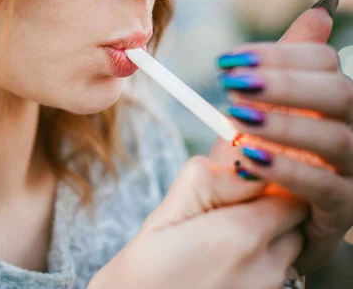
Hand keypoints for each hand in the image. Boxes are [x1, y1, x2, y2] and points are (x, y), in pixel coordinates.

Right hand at [88, 157, 307, 288]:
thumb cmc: (143, 271)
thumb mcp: (167, 212)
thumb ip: (210, 179)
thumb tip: (243, 162)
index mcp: (241, 236)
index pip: (290, 194)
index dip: (267, 183)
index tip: (241, 184)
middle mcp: (265, 268)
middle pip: (293, 221)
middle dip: (268, 210)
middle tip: (226, 213)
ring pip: (286, 249)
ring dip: (265, 238)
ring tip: (219, 244)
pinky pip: (275, 274)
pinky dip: (257, 264)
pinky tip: (221, 266)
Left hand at [210, 0, 352, 273]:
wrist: (270, 224)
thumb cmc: (270, 160)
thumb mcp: (271, 111)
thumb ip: (290, 66)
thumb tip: (321, 10)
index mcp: (334, 100)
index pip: (324, 62)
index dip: (278, 55)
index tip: (228, 61)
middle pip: (340, 92)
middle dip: (284, 83)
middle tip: (232, 83)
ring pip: (336, 137)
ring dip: (284, 123)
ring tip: (237, 116)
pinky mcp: (344, 209)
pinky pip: (324, 186)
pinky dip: (287, 169)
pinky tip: (249, 159)